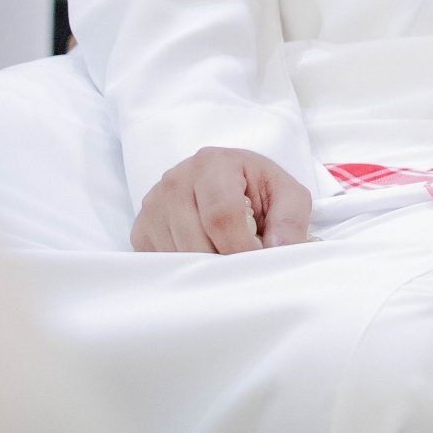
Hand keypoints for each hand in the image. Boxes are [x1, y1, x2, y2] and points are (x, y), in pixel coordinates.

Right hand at [130, 146, 312, 253]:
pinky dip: (186, 269)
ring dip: (206, 267)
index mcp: (213, 163)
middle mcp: (175, 180)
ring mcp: (153, 205)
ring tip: (227, 253)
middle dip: (226, 260)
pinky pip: (162, 262)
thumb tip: (280, 250)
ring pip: (178, 255)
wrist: (228, 182)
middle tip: (246, 264)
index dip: (241, 246)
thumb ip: (291, 220)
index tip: (257, 261)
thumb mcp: (288, 195)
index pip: (221, 214)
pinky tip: (205, 255)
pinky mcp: (141, 230)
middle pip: (197, 240)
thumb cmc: (258, 189)